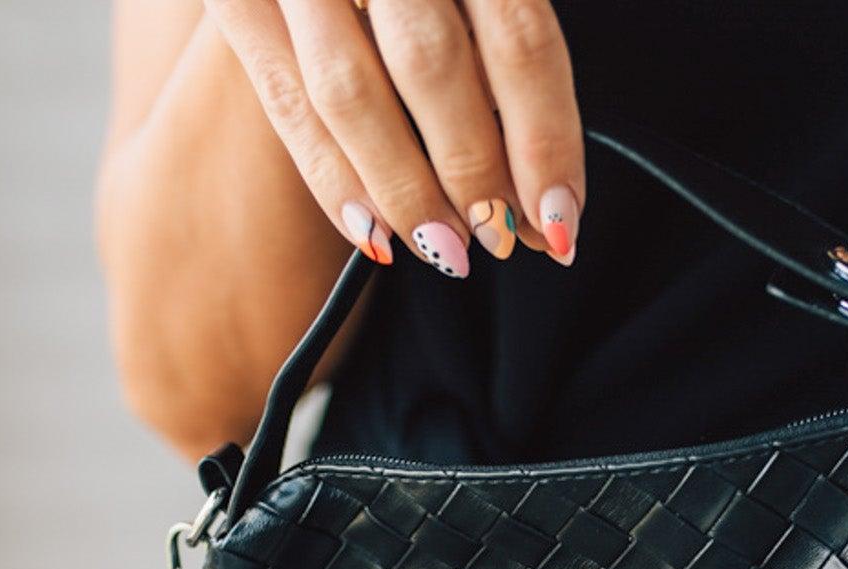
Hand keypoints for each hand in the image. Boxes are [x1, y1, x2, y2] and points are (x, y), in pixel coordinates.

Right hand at [205, 0, 583, 271]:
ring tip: (447, 250)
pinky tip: (374, 233)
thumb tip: (540, 191)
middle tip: (502, 238)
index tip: (561, 219)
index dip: (545, 142)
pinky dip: (333, 180)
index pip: (520, 39)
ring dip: (406, 189)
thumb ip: (501, 47)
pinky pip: (286, 102)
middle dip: (475, 172)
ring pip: (352, 92)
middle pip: (433, 65)